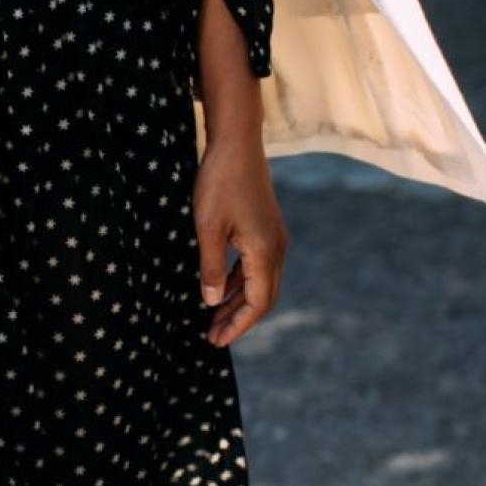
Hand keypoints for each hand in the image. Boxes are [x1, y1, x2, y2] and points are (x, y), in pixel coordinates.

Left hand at [193, 130, 288, 348]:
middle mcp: (277, 249)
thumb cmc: (219, 182)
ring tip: (214, 316)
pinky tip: (222, 286)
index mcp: (265, 253)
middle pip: (263, 298)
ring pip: (261, 282)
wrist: (237, 143)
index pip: (257, 304)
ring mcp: (274, 237)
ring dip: (239, 301)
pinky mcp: (267, 228)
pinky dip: (241, 281)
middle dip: (239, 319)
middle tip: (212, 336)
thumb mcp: (207, 228)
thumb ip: (211, 267)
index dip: (238, 326)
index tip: (216, 342)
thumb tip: (211, 302)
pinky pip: (257, 265)